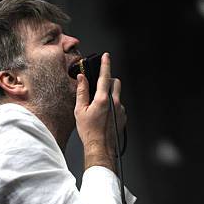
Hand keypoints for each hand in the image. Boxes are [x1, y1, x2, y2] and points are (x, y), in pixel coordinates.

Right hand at [74, 53, 125, 170]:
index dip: (105, 64)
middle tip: (100, 87)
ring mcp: (120, 109)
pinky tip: (105, 116)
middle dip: (109, 81)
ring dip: (110, 96)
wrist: (100, 147)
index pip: (104, 77)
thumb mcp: (79, 110)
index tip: (106, 56)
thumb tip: (81, 79)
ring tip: (100, 108)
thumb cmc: (89, 132)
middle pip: (115, 82)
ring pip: (117, 95)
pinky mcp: (123, 116)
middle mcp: (114, 102)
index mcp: (102, 99)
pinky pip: (119, 106)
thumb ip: (81, 92)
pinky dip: (113, 106)